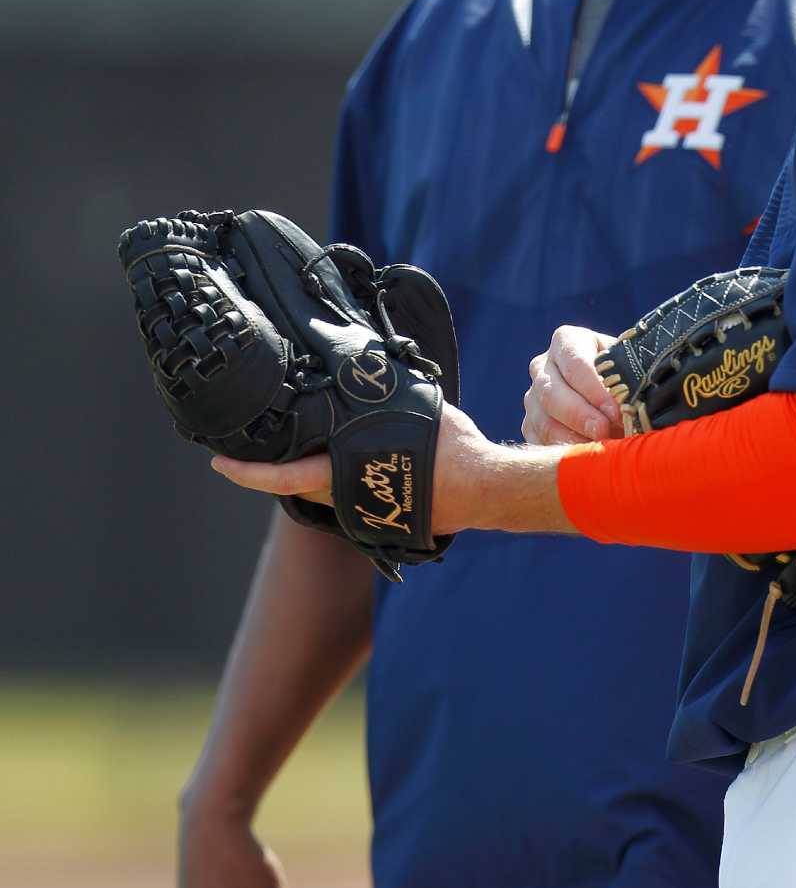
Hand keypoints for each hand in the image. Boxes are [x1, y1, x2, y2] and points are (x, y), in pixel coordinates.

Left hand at [212, 402, 494, 535]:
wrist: (486, 488)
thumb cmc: (453, 448)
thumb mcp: (414, 409)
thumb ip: (382, 399)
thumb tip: (368, 367)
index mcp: (348, 472)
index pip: (284, 477)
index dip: (247, 472)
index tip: (218, 463)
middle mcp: (348, 498)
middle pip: (296, 486)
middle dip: (274, 467)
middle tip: (252, 445)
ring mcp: (363, 514)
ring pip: (321, 494)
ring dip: (310, 472)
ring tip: (297, 446)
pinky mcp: (379, 520)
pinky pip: (346, 499)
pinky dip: (339, 481)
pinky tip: (344, 461)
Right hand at [523, 325, 623, 444]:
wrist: (613, 394)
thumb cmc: (626, 377)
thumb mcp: (630, 369)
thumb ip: (630, 381)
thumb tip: (633, 405)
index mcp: (567, 341)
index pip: (575, 363)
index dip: (595, 389)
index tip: (616, 411)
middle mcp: (542, 366)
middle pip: (552, 393)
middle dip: (580, 416)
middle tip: (604, 432)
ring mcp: (532, 397)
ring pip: (543, 421)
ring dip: (571, 439)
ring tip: (599, 450)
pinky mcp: (530, 425)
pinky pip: (538, 442)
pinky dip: (560, 454)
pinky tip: (584, 460)